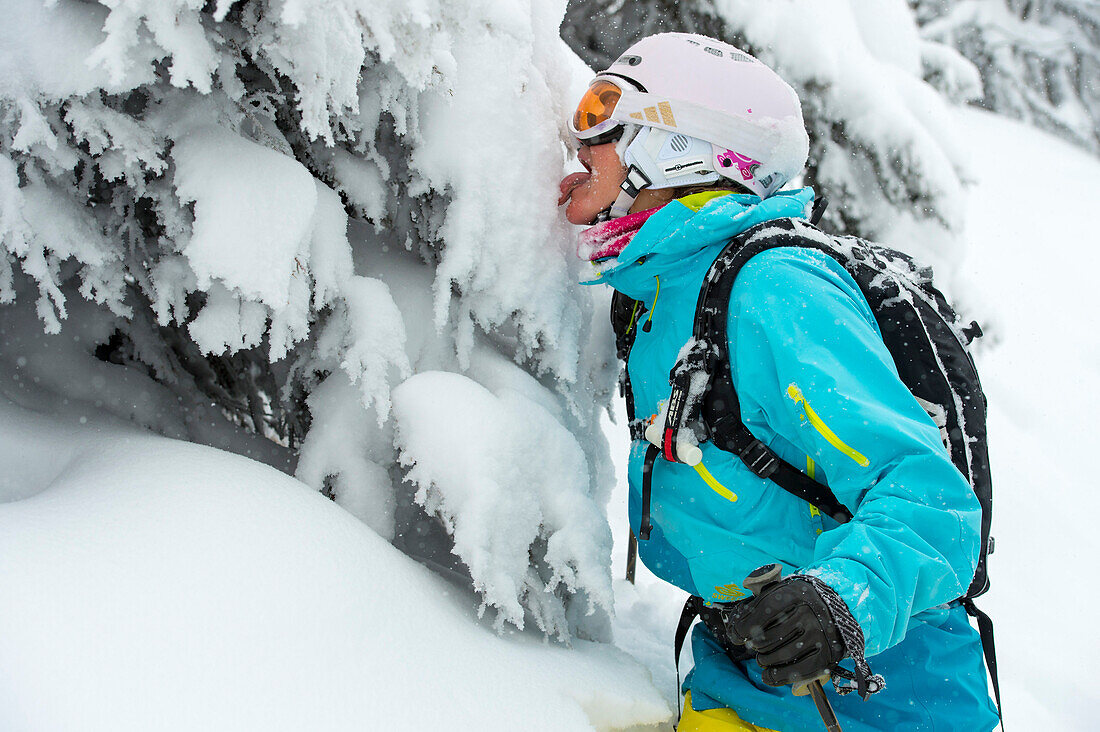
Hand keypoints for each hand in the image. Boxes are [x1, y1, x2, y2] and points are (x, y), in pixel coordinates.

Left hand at [730, 575, 848, 687]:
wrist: (838, 608)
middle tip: (755, 645)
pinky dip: (777, 676)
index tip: (737, 634)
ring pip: (778, 656)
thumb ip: (758, 605)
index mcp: (795, 594)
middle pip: (767, 638)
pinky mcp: (826, 657)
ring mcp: (819, 636)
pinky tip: (769, 674)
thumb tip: (734, 628)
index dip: (743, 627)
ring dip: (763, 660)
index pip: (761, 613)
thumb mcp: (781, 591)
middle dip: (754, 645)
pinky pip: (795, 672)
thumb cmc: (800, 601)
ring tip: (763, 657)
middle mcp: (808, 614)